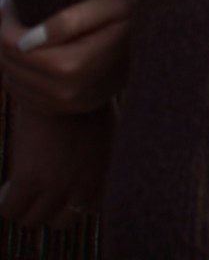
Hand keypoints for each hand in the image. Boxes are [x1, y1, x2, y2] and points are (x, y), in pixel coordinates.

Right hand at [0, 106, 112, 229]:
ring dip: (23, 208)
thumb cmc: (83, 98)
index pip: (89, 209)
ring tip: (17, 190)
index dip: (71, 203)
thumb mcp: (102, 128)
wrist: (66, 83)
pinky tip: (4, 189)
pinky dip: (4, 204)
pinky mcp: (28, 177)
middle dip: (47, 210)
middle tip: (35, 192)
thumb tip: (82, 156)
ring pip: (31, 221)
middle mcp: (81, 184)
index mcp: (102, 172)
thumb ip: (94, 150)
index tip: (60, 192)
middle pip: (60, 222)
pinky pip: (9, 209)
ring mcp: (55, 184)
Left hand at [1, 0, 138, 114]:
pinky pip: (26, 95)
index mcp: (76, 66)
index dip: (4, 23)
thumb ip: (70, 20)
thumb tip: (26, 41)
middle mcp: (69, 93)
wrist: (169, 39)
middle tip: (11, 9)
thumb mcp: (112, 4)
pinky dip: (19, 73)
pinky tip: (32, 49)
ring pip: (13, 82)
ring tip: (19, 26)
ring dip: (8, 55)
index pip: (16, 47)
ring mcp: (70, 105)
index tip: (9, 0)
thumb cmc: (139, 11)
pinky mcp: (72, 108)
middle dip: (2, 37)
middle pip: (11, 66)